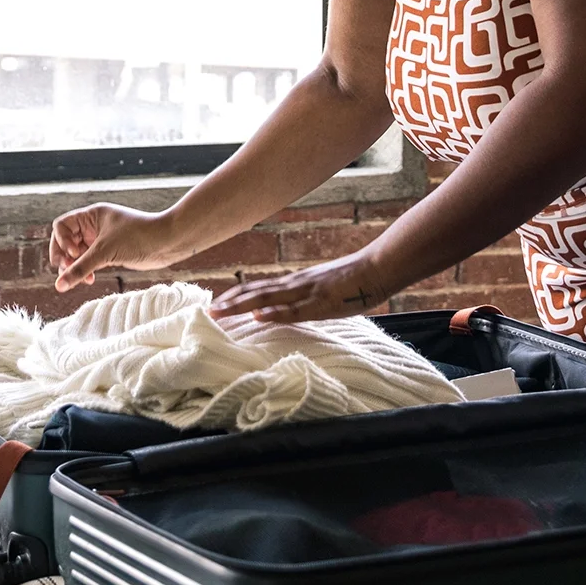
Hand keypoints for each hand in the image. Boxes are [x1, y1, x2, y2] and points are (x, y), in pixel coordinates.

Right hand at [50, 203, 182, 290]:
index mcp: (91, 215)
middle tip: (68, 271)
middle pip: (65, 241)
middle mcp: (94, 225)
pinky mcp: (110, 252)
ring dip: (75, 267)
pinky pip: (89, 261)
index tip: (74, 254)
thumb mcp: (105, 252)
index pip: (61, 226)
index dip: (61, 241)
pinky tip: (89, 280)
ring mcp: (102, 239)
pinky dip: (86, 270)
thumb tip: (58, 286)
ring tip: (81, 280)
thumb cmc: (138, 237)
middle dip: (64, 257)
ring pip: (77, 254)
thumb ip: (79, 269)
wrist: (168, 242)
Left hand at [208, 254, 397, 323]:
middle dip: (231, 302)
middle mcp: (296, 284)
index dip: (238, 296)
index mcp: (297, 282)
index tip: (218, 303)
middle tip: (207, 310)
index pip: (261, 288)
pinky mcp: (321, 303)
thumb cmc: (355, 280)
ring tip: (220, 312)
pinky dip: (274, 313)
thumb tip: (295, 306)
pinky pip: (294, 310)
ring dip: (241, 306)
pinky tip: (258, 317)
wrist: (378, 267)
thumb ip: (308, 296)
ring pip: (268, 299)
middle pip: (257, 292)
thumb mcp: (325, 288)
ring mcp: (307, 292)